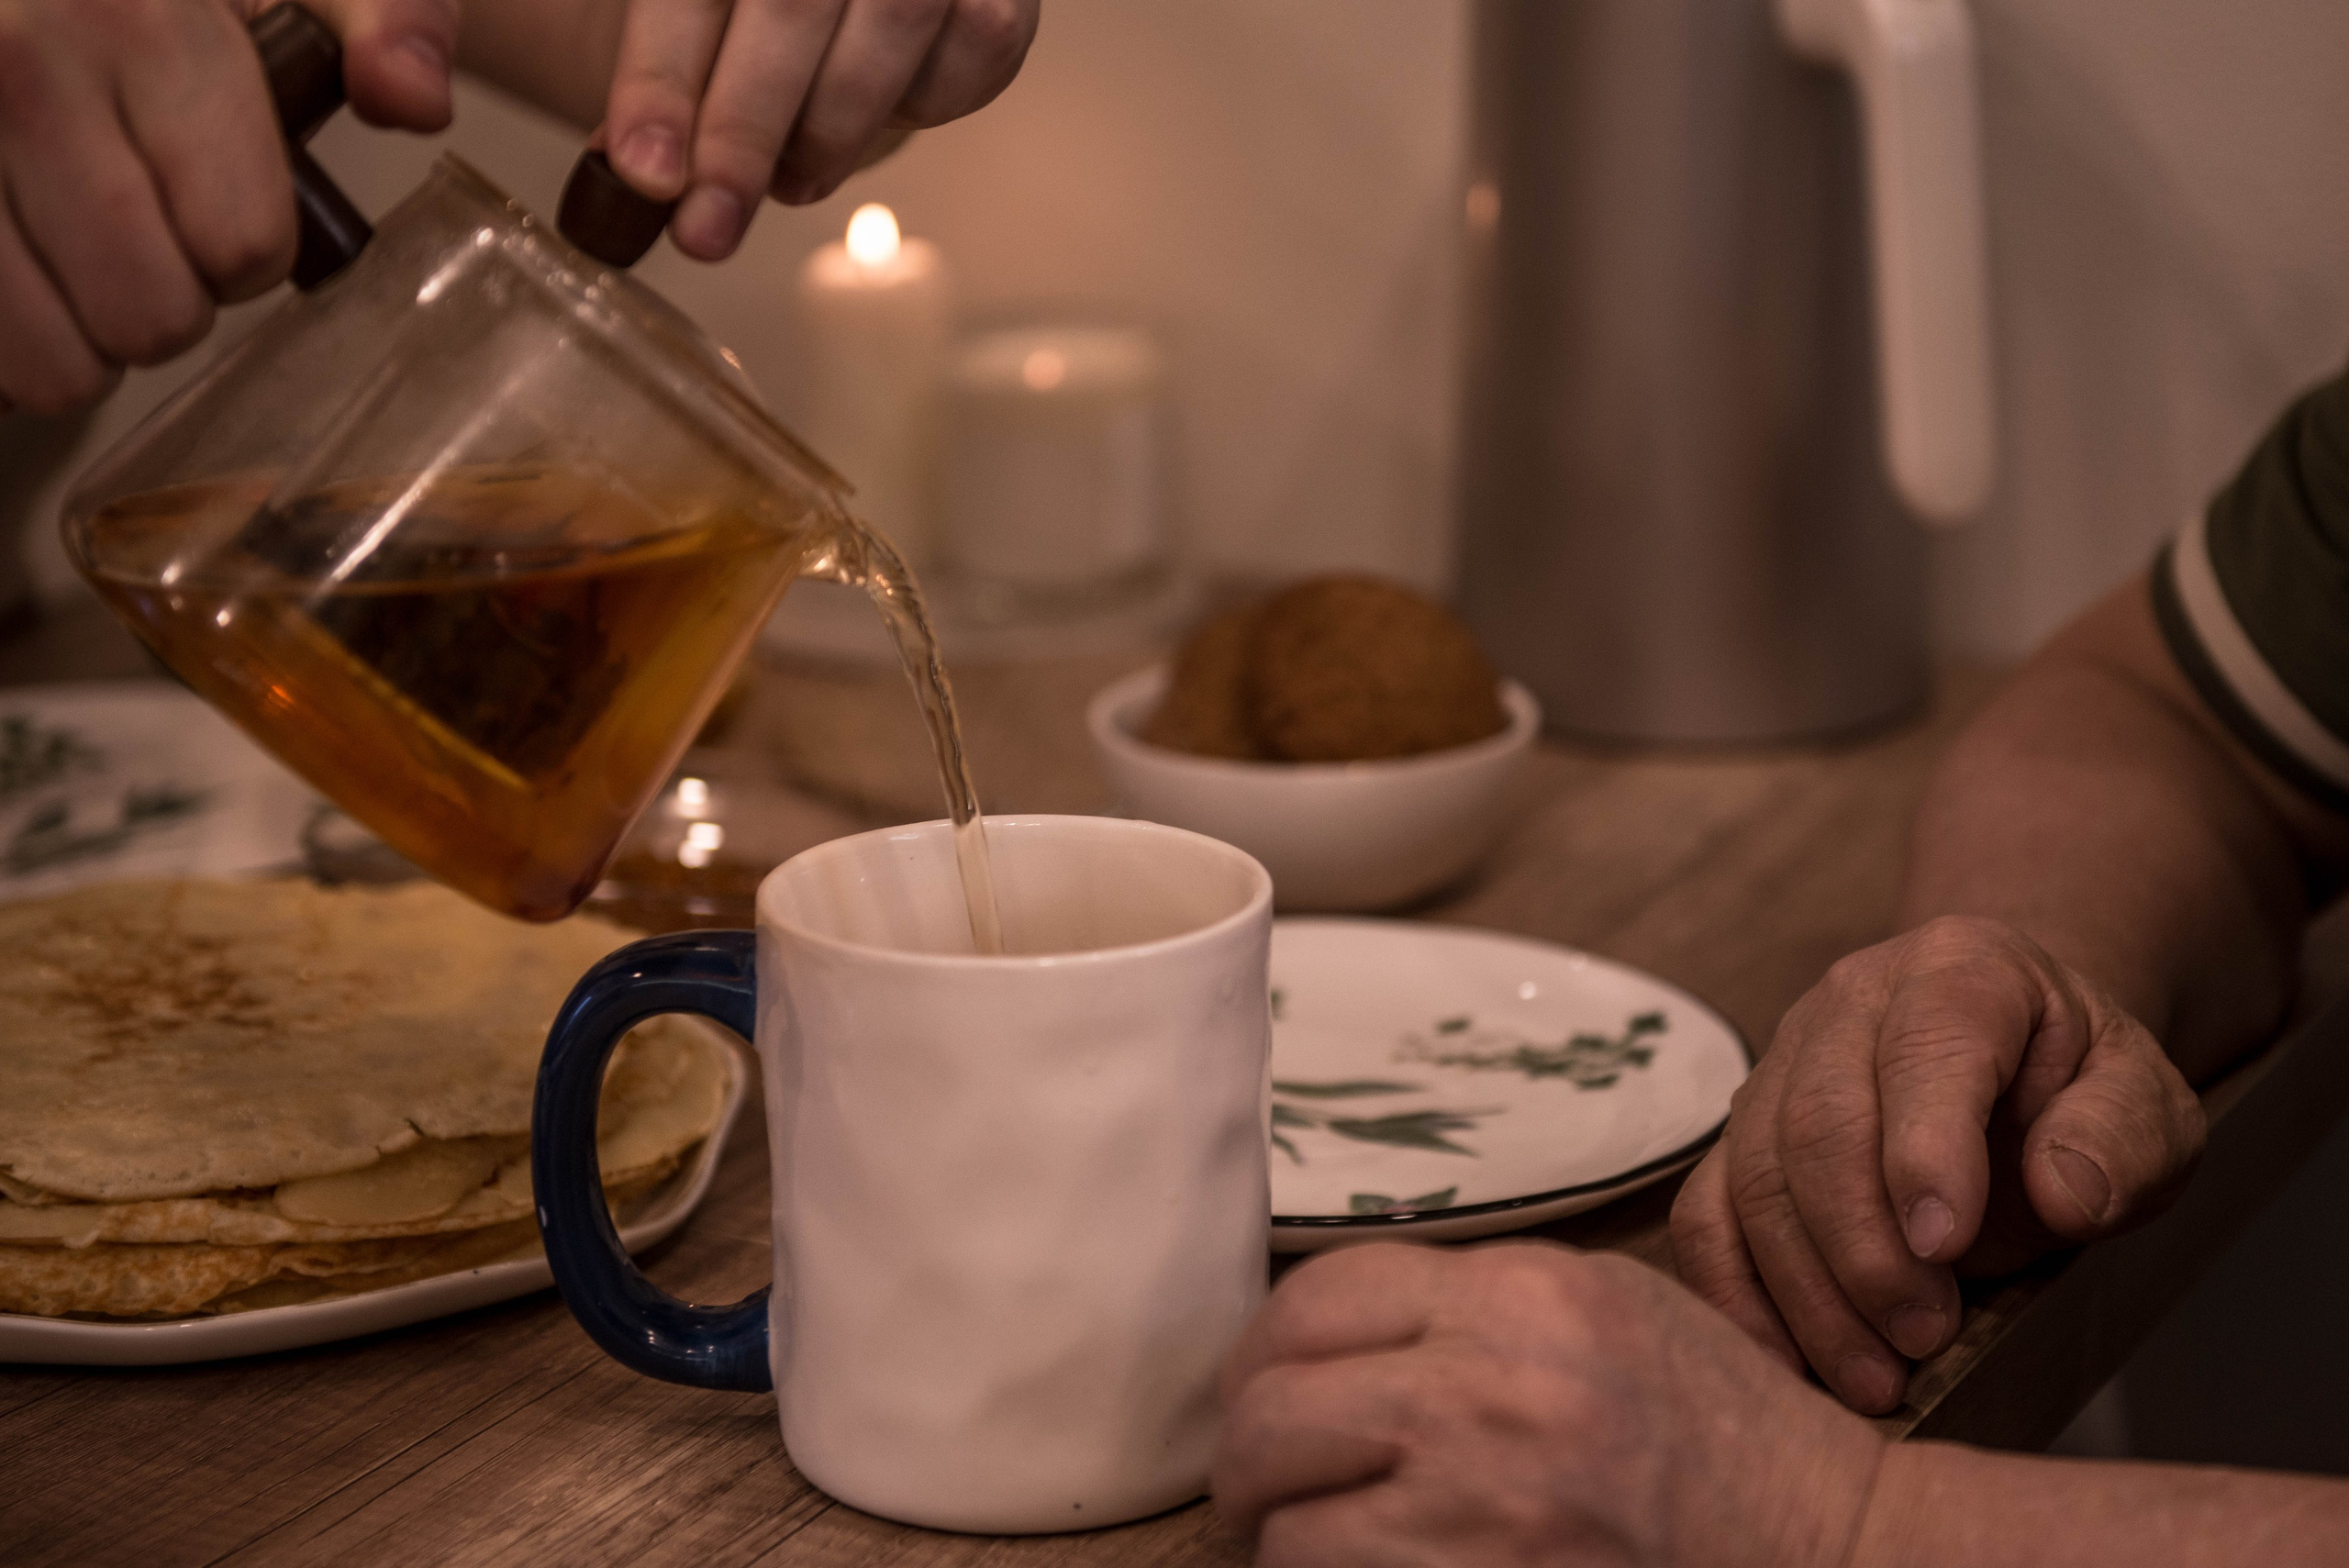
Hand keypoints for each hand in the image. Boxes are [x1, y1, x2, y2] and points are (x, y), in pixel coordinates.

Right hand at [0, 0, 456, 414]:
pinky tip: (18, 276)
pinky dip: (9, 348)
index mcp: (143, 19)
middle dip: (164, 306)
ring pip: (53, 364)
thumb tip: (412, 100)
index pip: (242, 246)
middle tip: (138, 240)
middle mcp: (22, 68)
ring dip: (77, 341)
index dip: (244, 251)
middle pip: (151, 318)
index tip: (212, 205)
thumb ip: (390, 19)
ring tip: (69, 259)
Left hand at [598, 0, 1036, 259]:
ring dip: (830, 130)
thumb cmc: (765, 13)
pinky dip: (921, 106)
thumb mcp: (702, 29)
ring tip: (790, 183)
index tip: (645, 175)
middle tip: (708, 229)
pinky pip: (973, 53)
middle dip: (745, 131)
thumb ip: (673, 87)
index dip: (661, 80)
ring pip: (892, 23)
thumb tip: (641, 177)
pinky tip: (879, 115)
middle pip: (790, 3)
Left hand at [1214, 1241, 1886, 1567]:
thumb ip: (1472, 1304)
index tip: (1261, 1392)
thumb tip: (1327, 1333)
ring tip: (1309, 1542)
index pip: (1317, 1298)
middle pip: (1276, 1410)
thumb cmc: (1722, 1430)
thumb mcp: (1608, 1309)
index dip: (1263, 1353)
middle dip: (1247, 1459)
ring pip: (1292, 1522)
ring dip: (1285, 1541)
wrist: (1830, 1546)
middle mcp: (1492, 1388)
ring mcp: (1489, 1503)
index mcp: (1519, 1295)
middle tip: (1256, 1489)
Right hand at [1671, 915, 2204, 1413]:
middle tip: (1921, 1339)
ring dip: (1805, 1288)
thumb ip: (2123, 1138)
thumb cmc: (2081, 1093)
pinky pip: (1705, 1212)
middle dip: (1863, 1246)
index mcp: (1959, 970)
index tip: (1945, 1245)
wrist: (2017, 1073)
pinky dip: (1730, 1294)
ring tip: (1875, 1377)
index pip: (1926, 1049)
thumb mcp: (2148, 1105)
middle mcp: (1848, 1002)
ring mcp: (1779, 1065)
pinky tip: (1783, 1364)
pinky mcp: (1740, 1135)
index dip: (1925, 1147)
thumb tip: (2065, 1192)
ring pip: (1753, 1174)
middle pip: (1819, 1120)